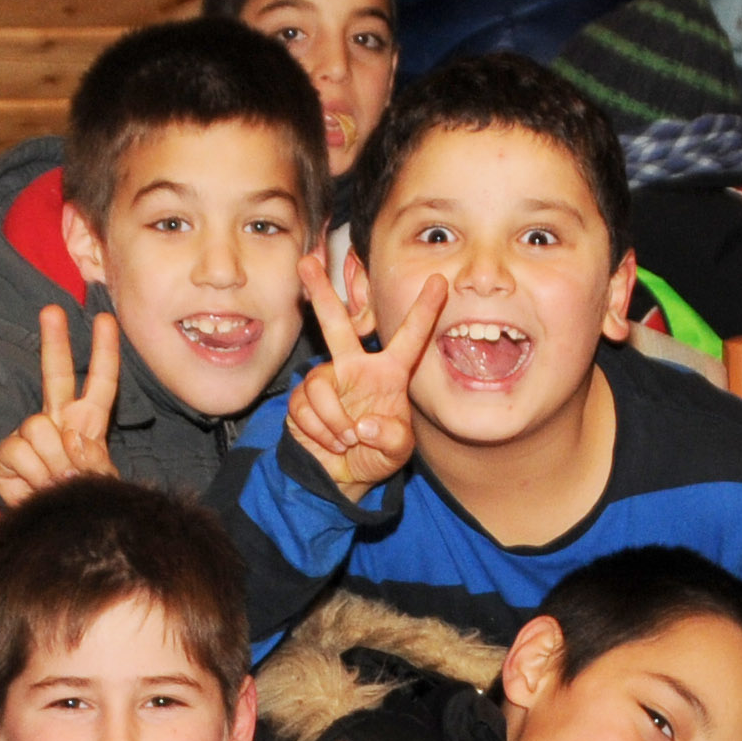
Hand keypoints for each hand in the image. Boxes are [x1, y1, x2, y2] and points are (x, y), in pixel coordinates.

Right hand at [0, 305, 120, 506]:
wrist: (43, 520)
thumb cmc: (76, 493)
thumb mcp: (98, 482)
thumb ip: (94, 463)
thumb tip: (70, 440)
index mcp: (88, 421)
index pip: (101, 383)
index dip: (105, 353)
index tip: (107, 320)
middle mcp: (58, 419)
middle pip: (57, 375)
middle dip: (55, 342)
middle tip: (52, 310)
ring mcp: (32, 432)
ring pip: (42, 429)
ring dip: (53, 462)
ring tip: (56, 482)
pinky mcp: (9, 450)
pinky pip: (23, 452)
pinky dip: (34, 475)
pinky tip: (35, 485)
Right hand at [287, 272, 445, 502]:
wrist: (342, 478)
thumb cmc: (376, 456)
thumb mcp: (397, 452)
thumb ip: (391, 438)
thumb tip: (364, 425)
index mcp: (388, 373)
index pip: (409, 337)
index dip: (424, 310)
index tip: (440, 281)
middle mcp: (354, 368)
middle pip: (337, 323)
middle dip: (322, 293)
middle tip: (307, 262)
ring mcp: (326, 381)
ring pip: (320, 385)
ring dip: (334, 420)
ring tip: (347, 441)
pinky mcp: (302, 400)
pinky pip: (305, 408)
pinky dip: (319, 431)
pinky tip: (330, 444)